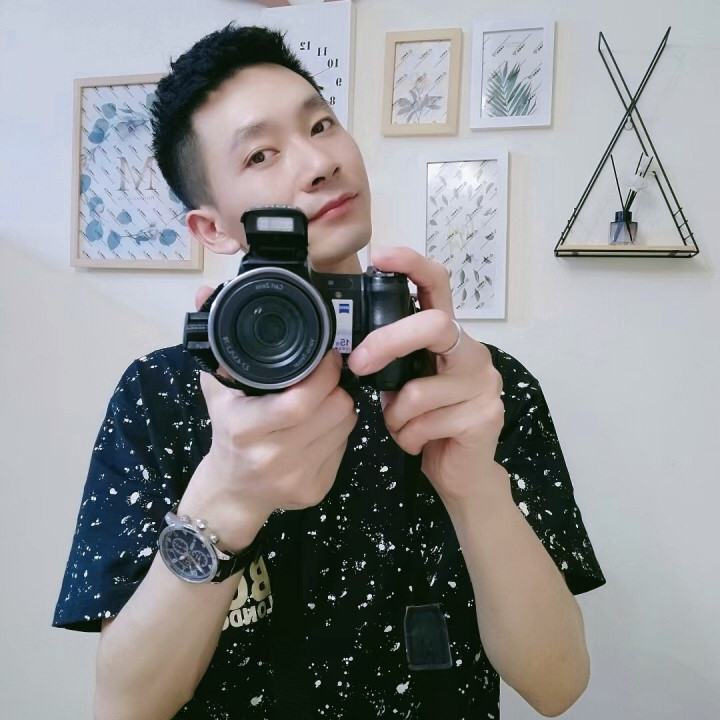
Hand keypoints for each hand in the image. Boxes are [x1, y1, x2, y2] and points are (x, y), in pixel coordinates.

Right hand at [178, 287, 357, 550]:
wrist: (232, 492)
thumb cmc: (227, 435)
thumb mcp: (218, 393)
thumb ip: (217, 343)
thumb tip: (203, 291)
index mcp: (245, 429)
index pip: (301, 401)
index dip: (323, 373)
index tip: (327, 355)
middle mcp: (273, 457)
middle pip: (334, 410)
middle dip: (336, 386)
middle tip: (327, 375)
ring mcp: (298, 478)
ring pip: (346, 425)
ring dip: (341, 405)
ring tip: (323, 398)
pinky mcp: (317, 490)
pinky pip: (345, 446)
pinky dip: (340, 429)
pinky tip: (322, 424)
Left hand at [347, 248, 505, 502]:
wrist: (461, 472)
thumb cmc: (428, 422)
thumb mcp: (405, 383)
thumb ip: (393, 361)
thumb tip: (355, 350)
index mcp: (448, 338)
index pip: (438, 286)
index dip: (412, 264)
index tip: (381, 255)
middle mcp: (471, 352)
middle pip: (434, 325)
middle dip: (388, 342)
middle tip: (360, 364)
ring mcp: (483, 383)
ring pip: (418, 390)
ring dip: (395, 416)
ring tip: (404, 426)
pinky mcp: (485, 416)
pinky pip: (425, 423)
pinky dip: (407, 437)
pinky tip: (420, 441)